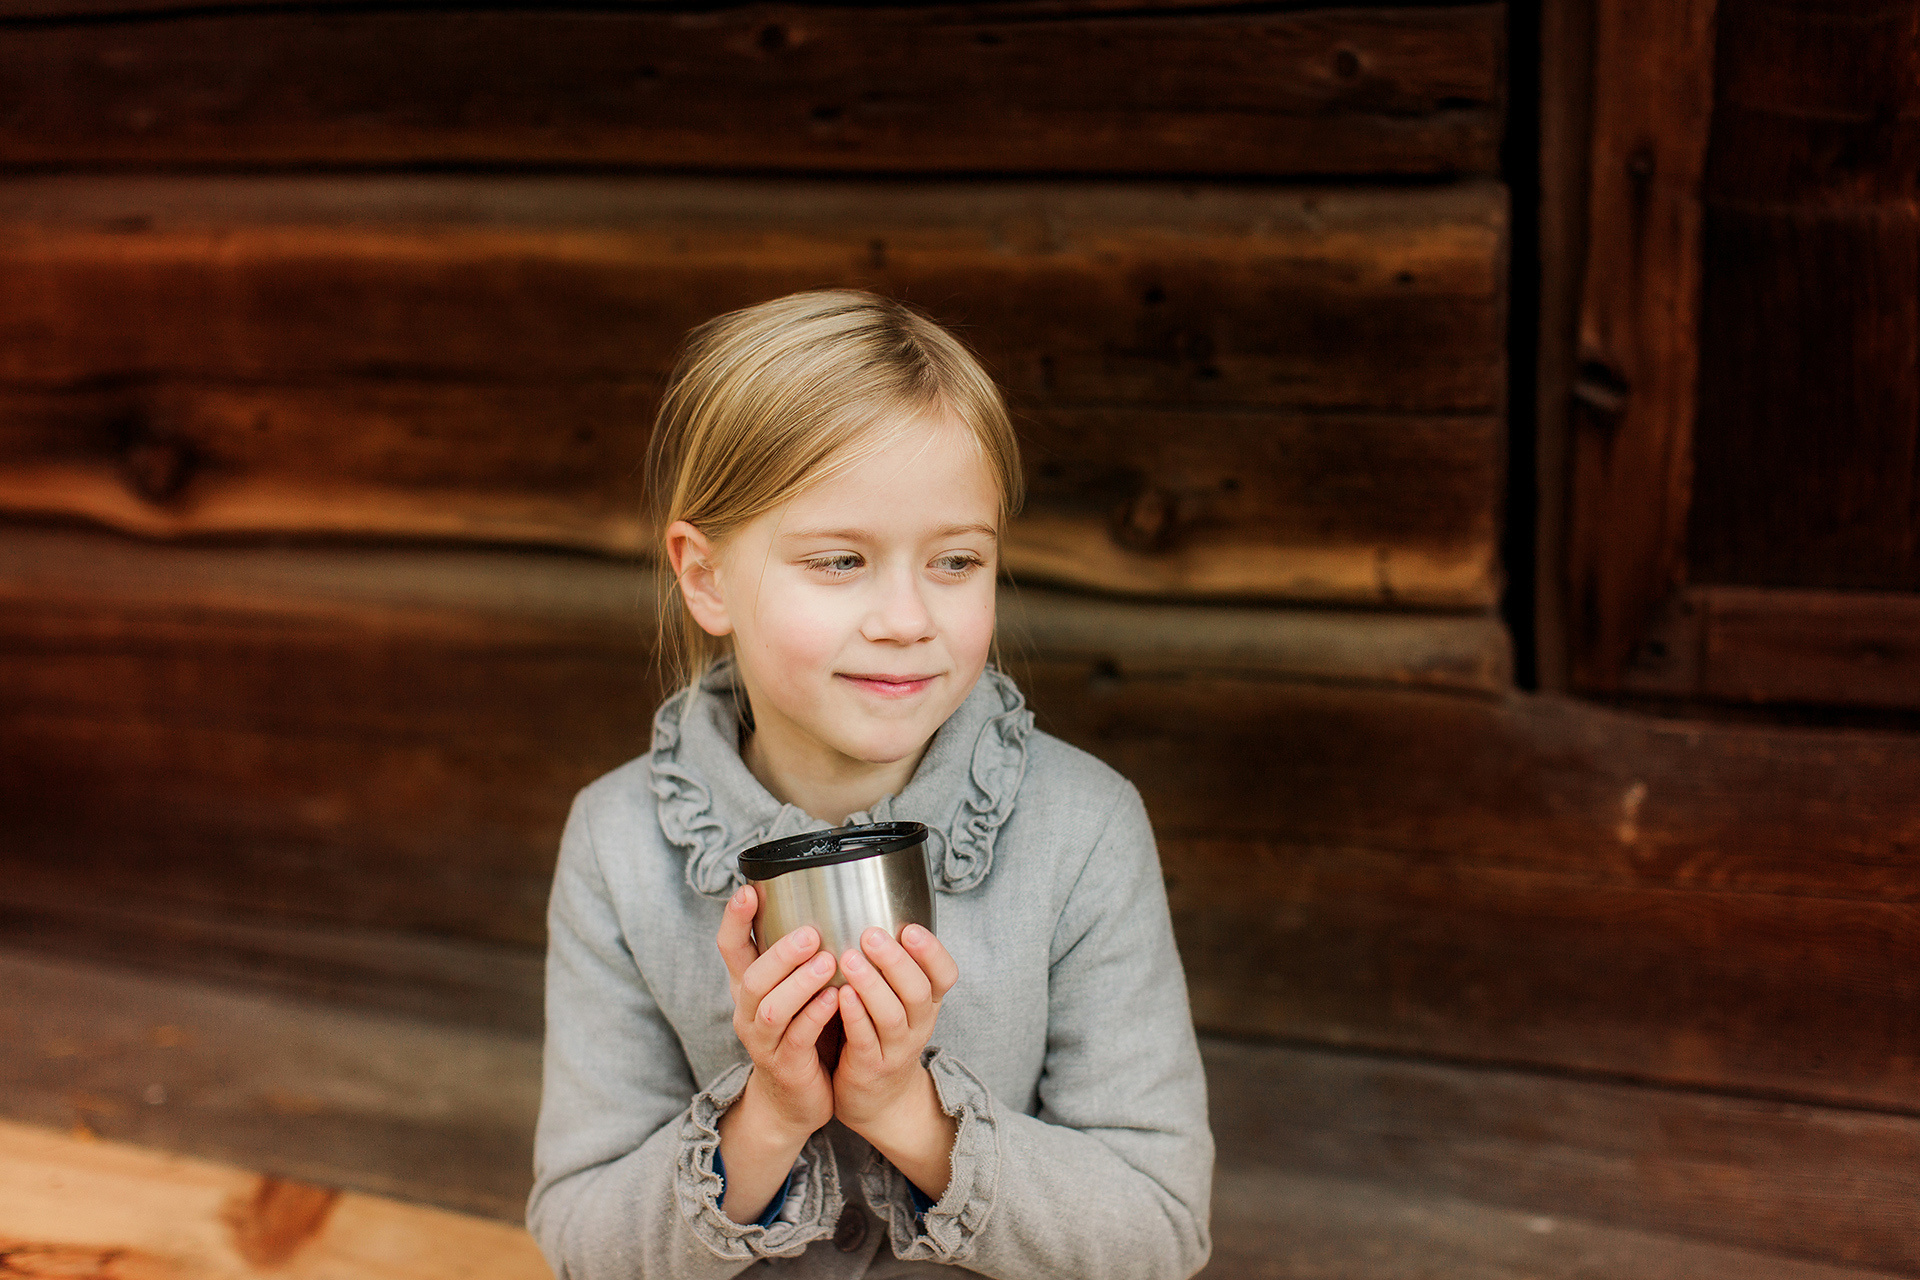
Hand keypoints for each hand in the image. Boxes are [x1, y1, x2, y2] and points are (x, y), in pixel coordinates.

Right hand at [715, 883, 838, 1143]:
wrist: (796, 1100)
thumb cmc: (803, 1032)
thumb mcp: (794, 991)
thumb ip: (801, 957)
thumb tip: (827, 900)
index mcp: (748, 986)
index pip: (730, 948)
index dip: (734, 920)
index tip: (747, 889)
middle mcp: (748, 1011)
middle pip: (752, 977)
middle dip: (779, 954)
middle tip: (810, 933)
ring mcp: (763, 1041)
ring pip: (772, 1009)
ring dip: (799, 984)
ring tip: (827, 963)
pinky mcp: (785, 1065)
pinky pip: (798, 1038)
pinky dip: (816, 1015)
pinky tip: (836, 998)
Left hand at [832, 923, 958, 1137]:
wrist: (879, 1100)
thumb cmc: (881, 1034)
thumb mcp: (898, 1001)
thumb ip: (891, 965)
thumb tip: (869, 907)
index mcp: (927, 1002)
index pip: (946, 974)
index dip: (932, 951)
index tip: (910, 928)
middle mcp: (919, 1023)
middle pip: (917, 990)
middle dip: (896, 960)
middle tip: (870, 934)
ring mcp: (897, 1048)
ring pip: (892, 1015)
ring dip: (871, 985)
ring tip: (849, 960)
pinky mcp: (871, 1067)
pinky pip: (865, 1040)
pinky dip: (854, 1016)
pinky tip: (840, 995)